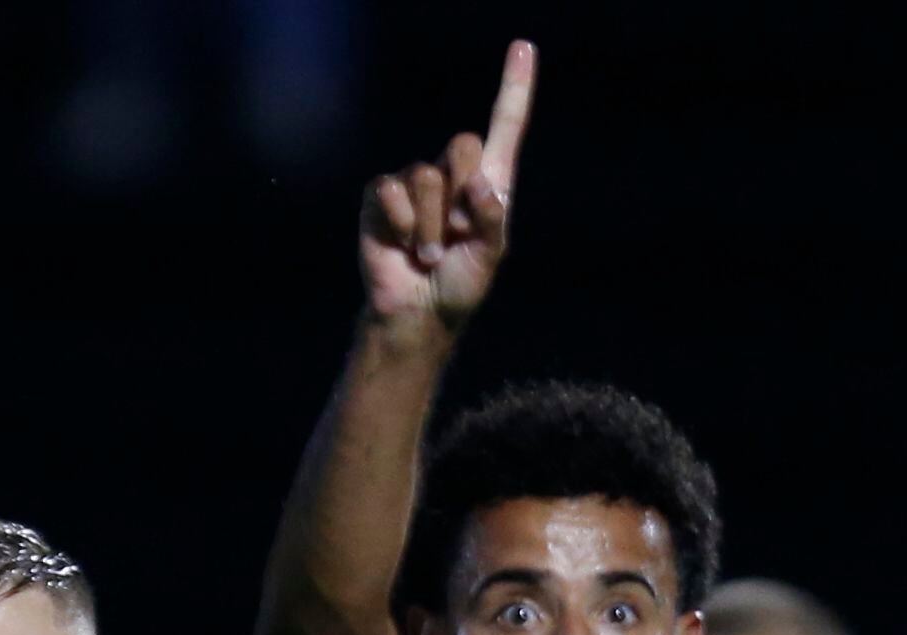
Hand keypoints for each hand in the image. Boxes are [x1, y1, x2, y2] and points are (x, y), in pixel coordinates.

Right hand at [360, 39, 534, 333]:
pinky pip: (392, 192)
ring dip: (429, 227)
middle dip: (460, 193)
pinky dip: (401, 225)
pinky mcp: (382, 198)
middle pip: (462, 144)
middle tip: (454, 236)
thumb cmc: (460, 286)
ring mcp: (415, 184)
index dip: (515, 87)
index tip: (523, 47)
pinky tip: (401, 247)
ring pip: (426, 177)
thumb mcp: (490, 255)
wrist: (417, 314)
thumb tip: (478, 183)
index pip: (504, 126)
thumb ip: (492, 218)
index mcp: (488, 182)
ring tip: (429, 256)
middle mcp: (452, 175)